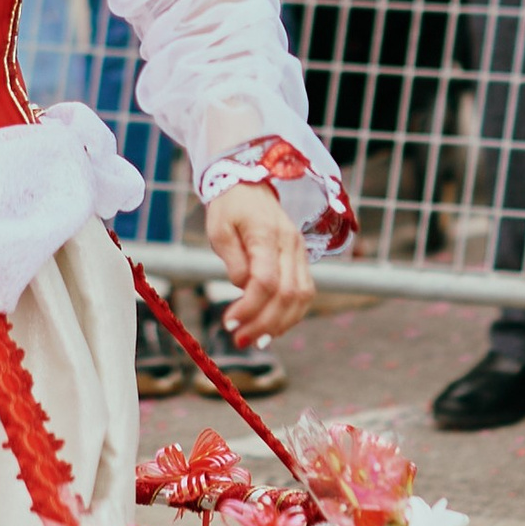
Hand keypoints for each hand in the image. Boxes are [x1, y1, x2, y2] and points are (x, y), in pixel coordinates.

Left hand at [206, 184, 314, 343]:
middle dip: (264, 323)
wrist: (249, 185)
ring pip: (303, 297)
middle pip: (288, 294)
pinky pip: (305, 292)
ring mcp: (300, 252)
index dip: (249, 307)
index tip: (229, 323)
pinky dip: (291, 314)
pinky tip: (272, 327)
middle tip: (240, 339)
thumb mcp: (219, 229)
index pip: (266, 281)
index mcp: (267, 235)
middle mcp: (291, 245)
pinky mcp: (301, 259)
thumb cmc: (230, 208)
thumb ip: (232, 260)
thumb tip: (242, 288)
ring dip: (281, 324)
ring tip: (256, 340)